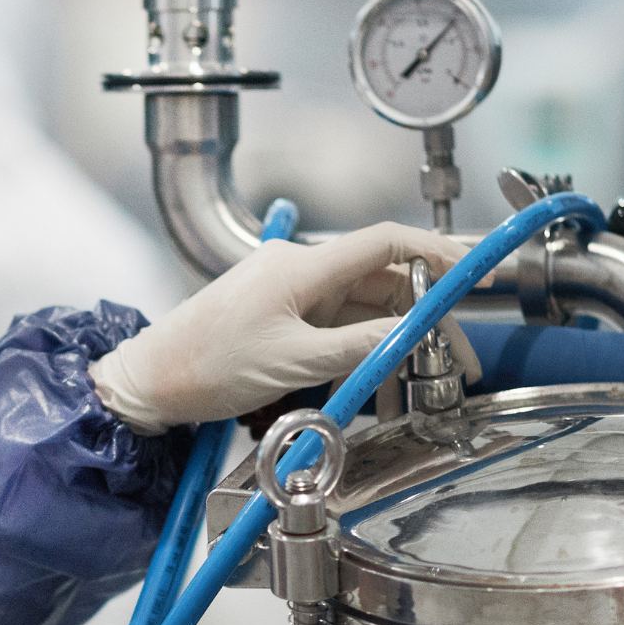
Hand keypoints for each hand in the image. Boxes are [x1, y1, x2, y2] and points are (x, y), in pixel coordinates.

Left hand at [91, 222, 472, 432]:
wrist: (150, 382)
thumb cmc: (205, 367)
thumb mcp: (293, 362)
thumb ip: (359, 346)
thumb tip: (411, 335)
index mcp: (302, 267)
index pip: (385, 242)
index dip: (436, 251)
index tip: (474, 270)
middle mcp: (300, 270)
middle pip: (384, 281)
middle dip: (427, 317)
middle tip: (458, 359)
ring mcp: (291, 293)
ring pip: (366, 308)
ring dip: (399, 340)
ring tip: (424, 382)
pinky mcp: (283, 316)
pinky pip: (339, 327)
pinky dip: (365, 350)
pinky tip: (380, 381)